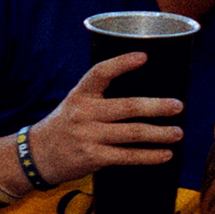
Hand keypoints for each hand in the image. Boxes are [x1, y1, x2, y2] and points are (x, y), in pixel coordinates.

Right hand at [28, 50, 182, 186]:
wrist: (37, 155)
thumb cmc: (65, 126)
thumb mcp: (76, 104)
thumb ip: (101, 98)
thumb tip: (144, 97)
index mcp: (81, 94)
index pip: (100, 73)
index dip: (122, 63)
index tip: (144, 56)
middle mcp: (84, 113)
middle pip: (127, 107)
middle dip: (157, 107)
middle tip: (178, 106)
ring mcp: (88, 136)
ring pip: (132, 133)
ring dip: (160, 133)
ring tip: (177, 132)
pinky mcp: (93, 157)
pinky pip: (127, 156)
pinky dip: (149, 156)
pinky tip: (165, 154)